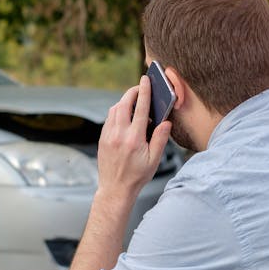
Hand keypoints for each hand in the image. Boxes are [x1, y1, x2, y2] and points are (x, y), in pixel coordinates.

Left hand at [97, 75, 171, 201]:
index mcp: (134, 139)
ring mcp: (108, 136)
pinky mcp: (102, 139)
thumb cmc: (137, 176)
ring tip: (133, 101)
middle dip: (132, 92)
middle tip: (140, 87)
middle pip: (124, 104)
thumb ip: (160, 139)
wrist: (115, 189)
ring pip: (114, 109)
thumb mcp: (154, 160)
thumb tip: (166, 122)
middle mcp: (119, 135)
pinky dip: (116, 111)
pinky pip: (109, 118)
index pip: (140, 108)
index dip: (144, 92)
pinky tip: (124, 115)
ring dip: (124, 101)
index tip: (146, 80)